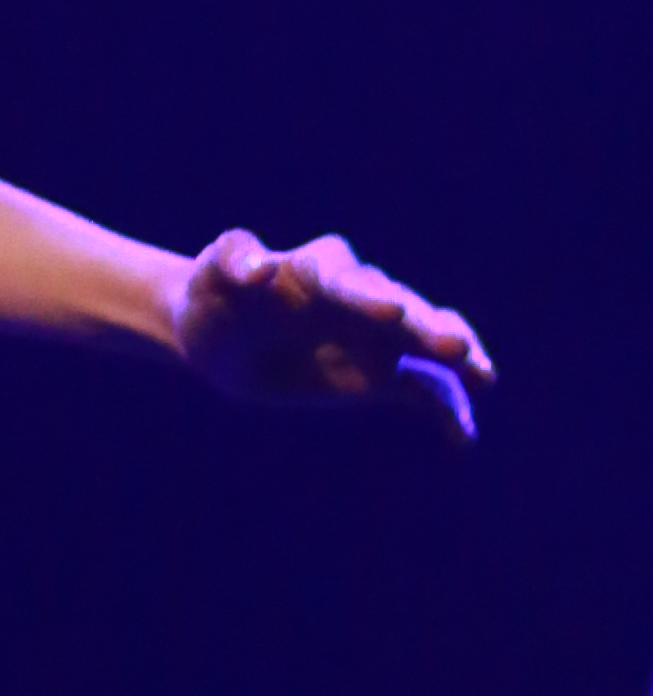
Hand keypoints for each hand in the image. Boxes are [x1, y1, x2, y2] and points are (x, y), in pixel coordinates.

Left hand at [175, 227, 489, 440]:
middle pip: (400, 308)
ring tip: (483, 376)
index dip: (368, 297)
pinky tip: (464, 435)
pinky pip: (421, 386)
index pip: (347, 280)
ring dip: (451, 355)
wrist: (218, 332)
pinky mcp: (382, 369)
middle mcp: (360, 294)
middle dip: (427, 328)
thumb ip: (233, 260)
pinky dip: (445, 406)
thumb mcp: (211, 273)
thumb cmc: (213, 292)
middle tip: (456, 347)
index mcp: (318, 268)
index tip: (391, 314)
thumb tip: (260, 270)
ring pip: (423, 340)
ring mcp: (377, 331)